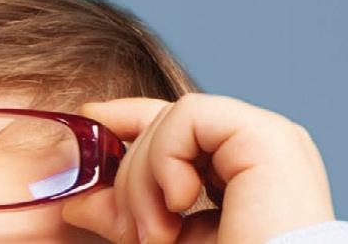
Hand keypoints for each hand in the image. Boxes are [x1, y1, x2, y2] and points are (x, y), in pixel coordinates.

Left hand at [60, 93, 336, 243]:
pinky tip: (179, 204)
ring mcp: (269, 137)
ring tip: (157, 236)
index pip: (187, 128)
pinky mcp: (266, 136)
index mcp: (250, 171)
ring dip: (144, 177)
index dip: (135, 118)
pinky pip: (190, 116)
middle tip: (130, 234)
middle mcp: (262, 147)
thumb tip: (78, 199)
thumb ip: (134, 214)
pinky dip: (164, 160)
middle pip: (174, 122)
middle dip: (132, 175)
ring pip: (176, 116)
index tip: (90, 118)